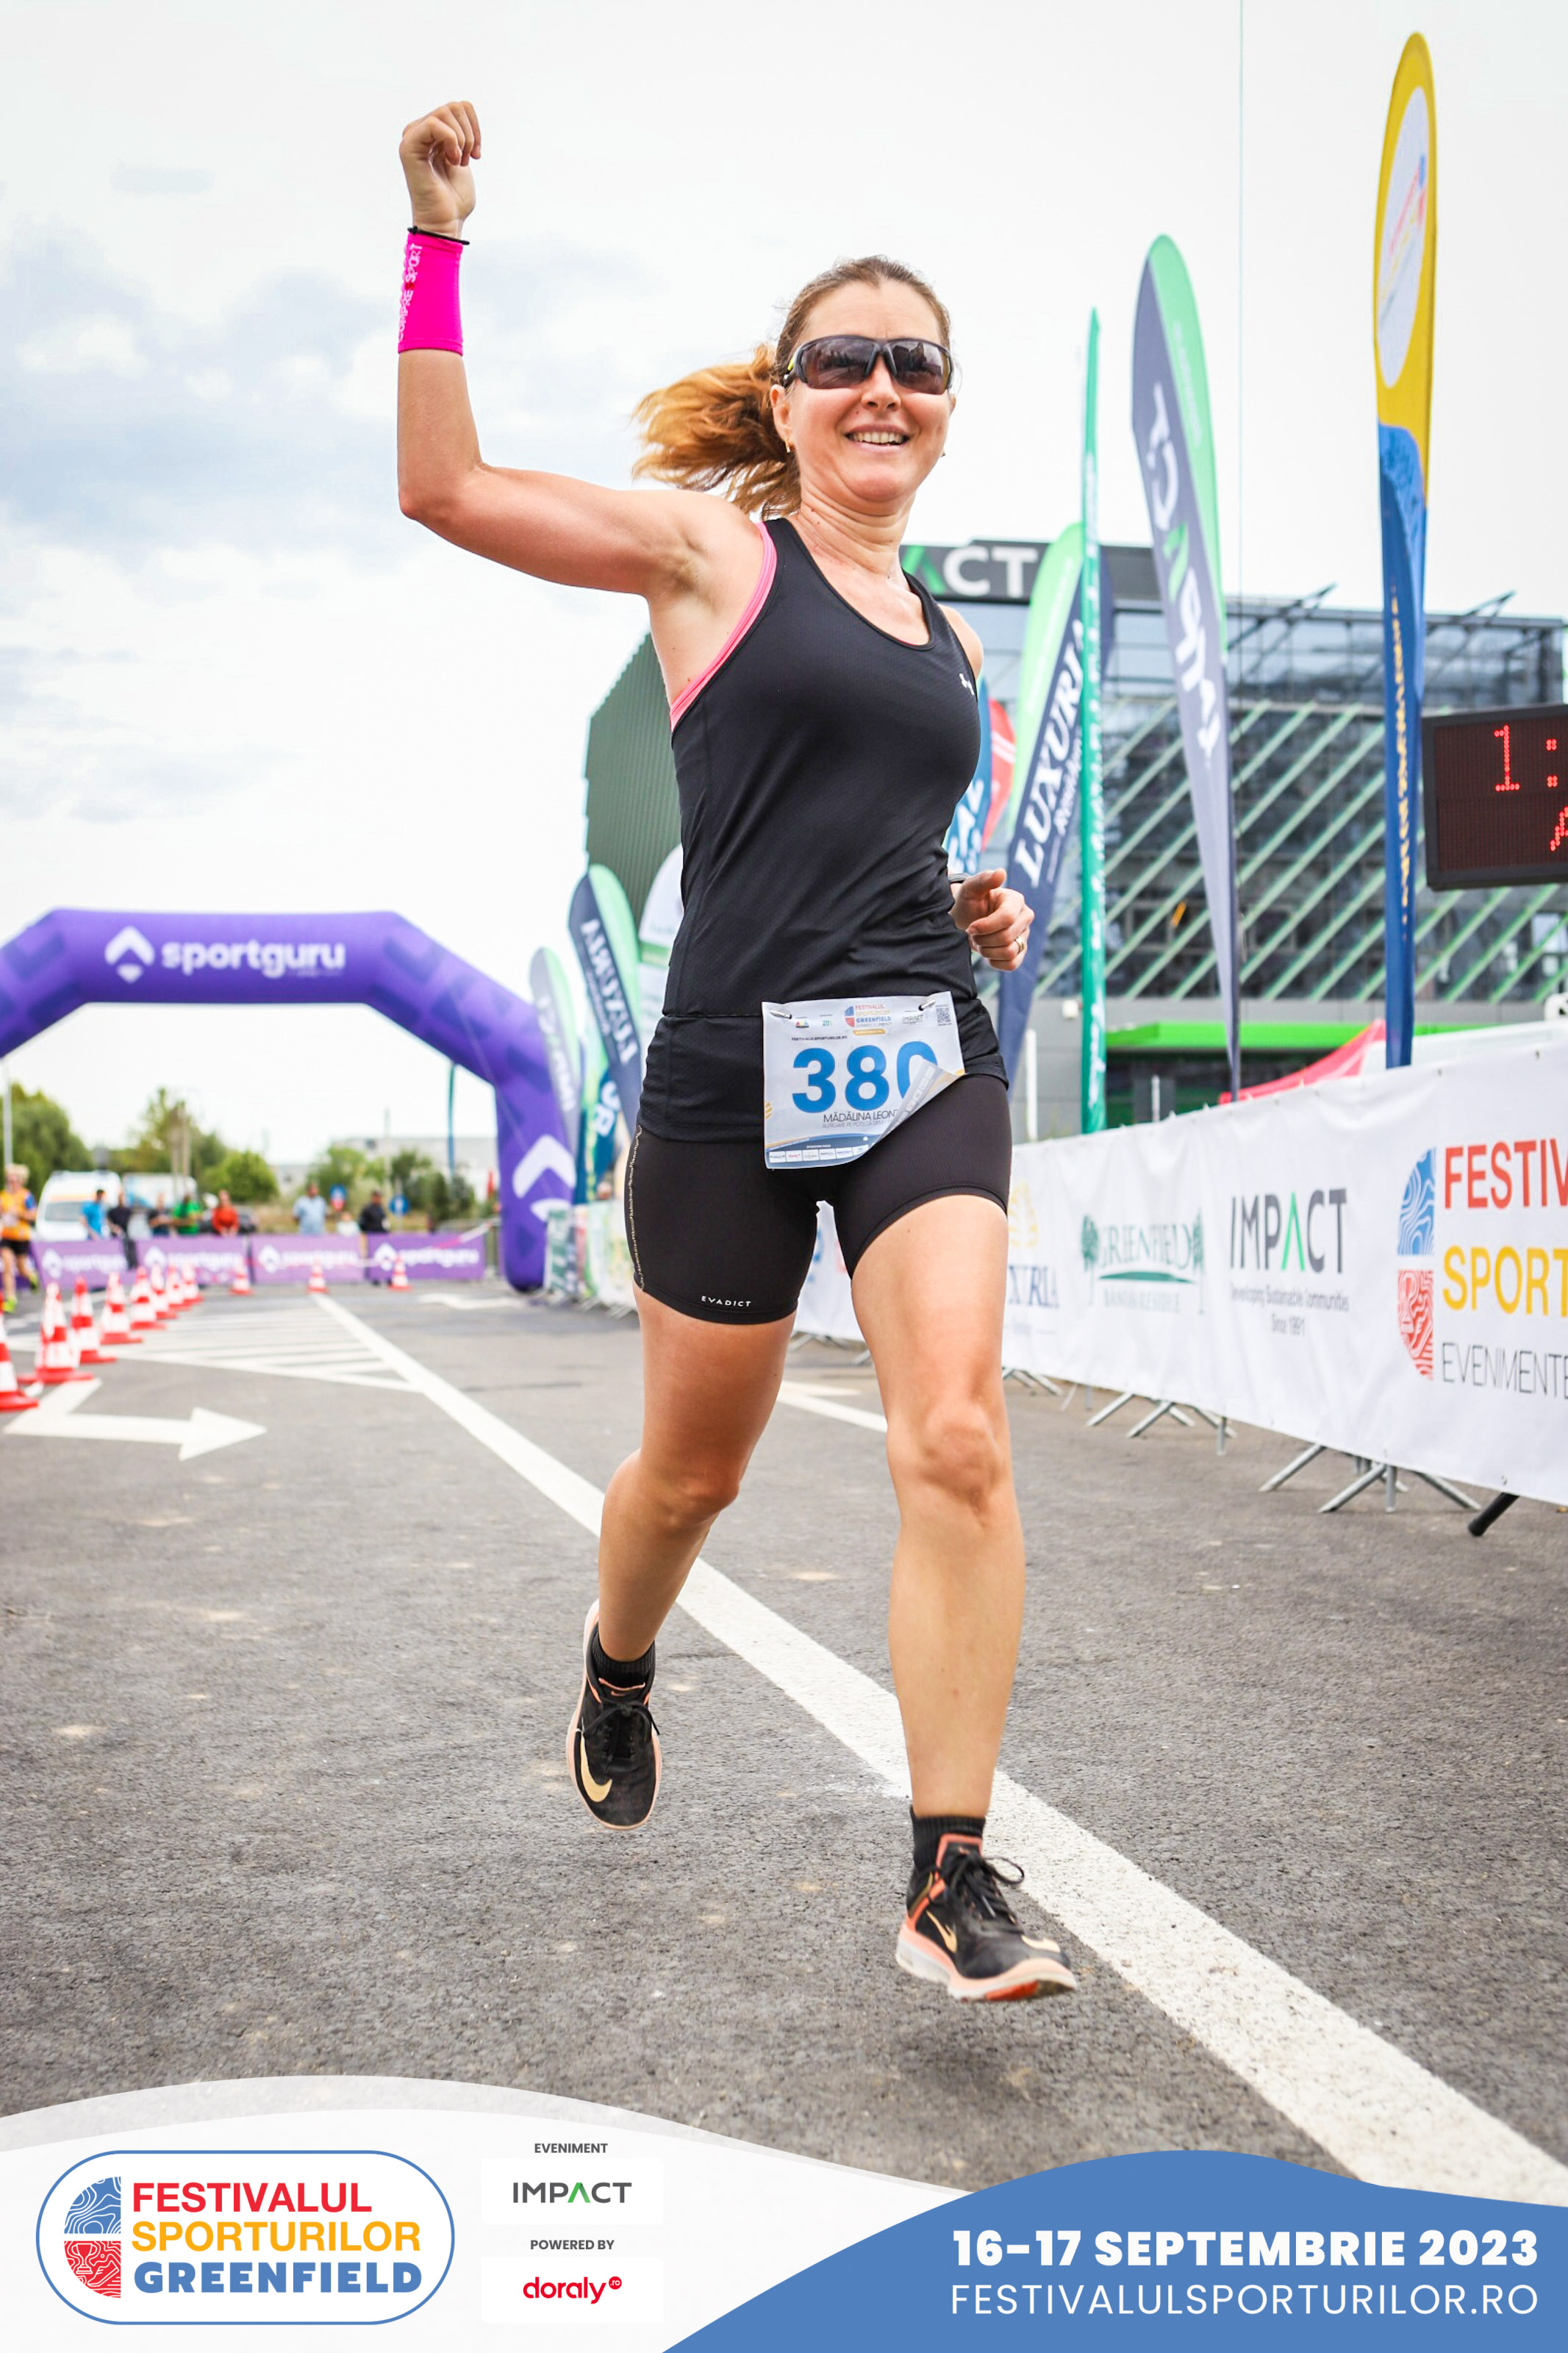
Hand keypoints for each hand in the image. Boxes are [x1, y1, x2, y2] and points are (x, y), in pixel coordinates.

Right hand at [399, 100, 480, 236]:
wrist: (445, 222)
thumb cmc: (454, 199)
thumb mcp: (463, 157)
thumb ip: (459, 132)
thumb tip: (462, 107)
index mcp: (432, 133)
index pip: (459, 107)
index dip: (474, 127)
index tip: (477, 155)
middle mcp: (419, 131)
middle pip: (454, 106)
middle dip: (469, 133)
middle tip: (466, 160)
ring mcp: (412, 137)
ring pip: (446, 111)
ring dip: (461, 139)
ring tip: (458, 162)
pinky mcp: (409, 147)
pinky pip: (434, 124)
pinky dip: (451, 141)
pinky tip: (451, 161)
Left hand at [952, 868, 1031, 971]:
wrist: (965, 920)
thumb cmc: (967, 903)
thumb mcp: (970, 889)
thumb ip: (983, 879)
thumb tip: (1001, 872)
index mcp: (1016, 900)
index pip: (1007, 918)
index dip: (985, 927)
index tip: (970, 927)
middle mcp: (1025, 917)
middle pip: (1007, 937)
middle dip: (984, 939)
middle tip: (972, 934)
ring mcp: (1024, 935)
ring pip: (1010, 952)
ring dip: (988, 950)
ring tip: (979, 942)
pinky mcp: (1020, 952)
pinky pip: (1012, 964)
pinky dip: (995, 961)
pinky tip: (987, 951)